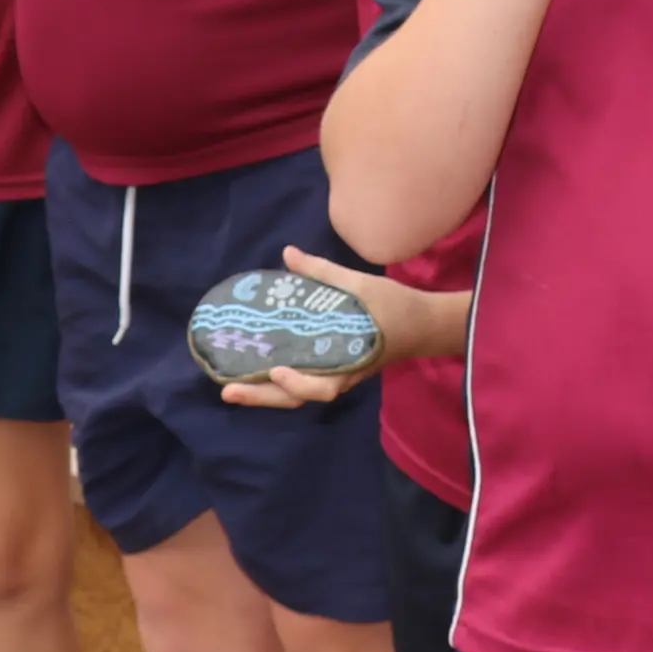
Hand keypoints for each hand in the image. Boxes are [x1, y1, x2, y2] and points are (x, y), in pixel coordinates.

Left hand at [218, 249, 470, 407]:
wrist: (424, 325)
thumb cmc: (394, 306)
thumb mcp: (361, 284)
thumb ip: (323, 271)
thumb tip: (288, 253)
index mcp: (350, 359)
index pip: (323, 386)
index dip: (298, 384)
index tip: (277, 371)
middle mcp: (340, 374)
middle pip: (300, 397)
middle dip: (263, 397)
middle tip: (228, 391)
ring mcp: (337, 375)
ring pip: (299, 395)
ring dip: (266, 394)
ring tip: (233, 388)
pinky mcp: (335, 370)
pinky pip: (304, 383)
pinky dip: (280, 383)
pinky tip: (257, 373)